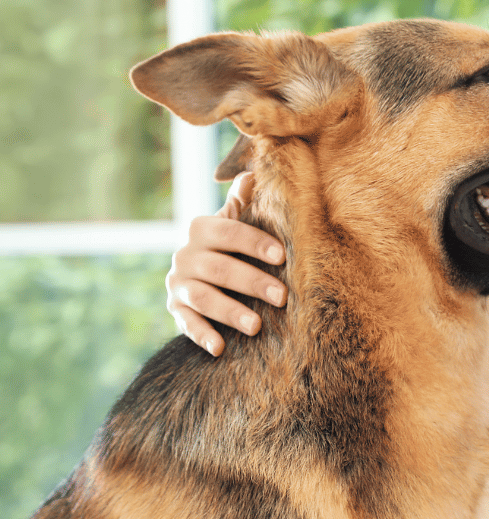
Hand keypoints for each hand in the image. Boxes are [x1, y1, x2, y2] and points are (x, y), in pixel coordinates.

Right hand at [166, 173, 287, 355]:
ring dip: (230, 312)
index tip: (282, 256)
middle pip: (220, 268)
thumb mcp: (233, 223)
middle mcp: (185, 255)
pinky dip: (202, 335)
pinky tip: (220, 348)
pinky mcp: (175, 310)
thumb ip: (244, 201)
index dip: (255, 242)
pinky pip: (186, 323)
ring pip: (204, 297)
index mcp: (202, 229)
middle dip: (252, 282)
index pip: (229, 232)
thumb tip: (255, 170)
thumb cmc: (229, 247)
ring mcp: (178, 284)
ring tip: (256, 326)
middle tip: (283, 297)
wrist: (196, 275)